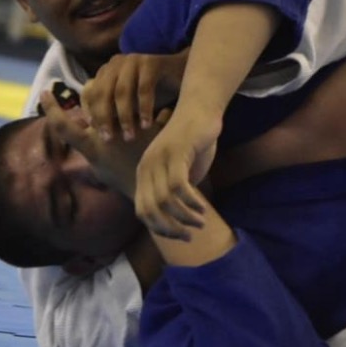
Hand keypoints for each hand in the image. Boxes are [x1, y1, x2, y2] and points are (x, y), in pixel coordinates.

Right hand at [40, 88, 164, 197]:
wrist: (150, 193)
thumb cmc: (120, 179)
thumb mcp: (98, 166)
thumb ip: (89, 146)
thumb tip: (80, 129)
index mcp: (91, 146)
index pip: (63, 126)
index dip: (51, 109)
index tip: (44, 93)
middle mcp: (109, 134)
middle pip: (93, 99)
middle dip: (91, 90)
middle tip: (96, 88)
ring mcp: (131, 129)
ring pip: (124, 97)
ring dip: (125, 93)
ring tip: (132, 96)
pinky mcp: (154, 129)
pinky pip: (160, 111)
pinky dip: (162, 110)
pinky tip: (166, 112)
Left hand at [81, 51, 186, 143]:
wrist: (181, 76)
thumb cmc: (153, 94)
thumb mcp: (128, 104)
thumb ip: (111, 111)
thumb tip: (90, 128)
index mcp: (106, 71)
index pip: (89, 92)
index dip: (91, 113)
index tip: (97, 133)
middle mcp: (116, 63)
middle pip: (102, 92)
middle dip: (104, 117)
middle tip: (109, 139)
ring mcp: (133, 60)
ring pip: (122, 91)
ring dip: (124, 116)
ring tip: (129, 136)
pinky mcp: (151, 62)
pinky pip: (144, 88)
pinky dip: (145, 108)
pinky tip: (147, 125)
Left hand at [134, 106, 220, 239]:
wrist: (201, 111)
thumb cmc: (194, 142)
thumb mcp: (182, 171)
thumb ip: (178, 193)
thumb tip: (180, 219)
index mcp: (144, 173)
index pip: (143, 212)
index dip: (160, 229)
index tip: (180, 236)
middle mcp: (146, 168)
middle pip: (150, 210)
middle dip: (171, 229)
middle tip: (190, 236)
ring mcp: (158, 160)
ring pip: (165, 201)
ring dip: (184, 217)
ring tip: (200, 221)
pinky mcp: (175, 153)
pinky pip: (179, 186)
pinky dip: (191, 201)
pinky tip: (202, 206)